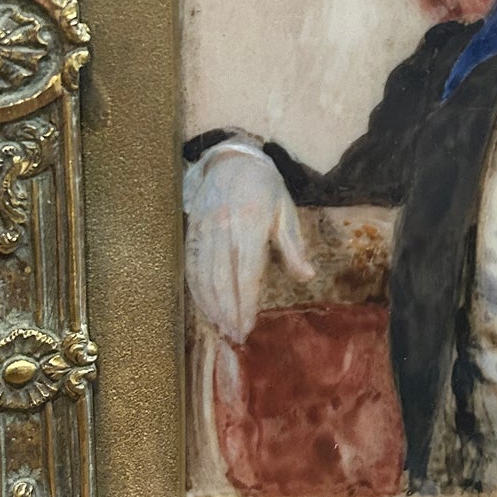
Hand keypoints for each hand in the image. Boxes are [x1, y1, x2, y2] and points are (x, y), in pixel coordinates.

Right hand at [183, 143, 312, 342]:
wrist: (232, 160)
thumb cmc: (265, 188)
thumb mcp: (285, 212)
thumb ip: (293, 247)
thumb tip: (307, 277)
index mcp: (251, 222)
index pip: (245, 271)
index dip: (245, 302)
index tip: (248, 325)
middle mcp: (224, 227)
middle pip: (221, 278)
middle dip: (227, 311)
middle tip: (234, 336)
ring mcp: (204, 229)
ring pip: (203, 275)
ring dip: (210, 305)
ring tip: (221, 327)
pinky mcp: (191, 230)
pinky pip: (190, 264)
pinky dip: (195, 289)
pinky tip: (204, 306)